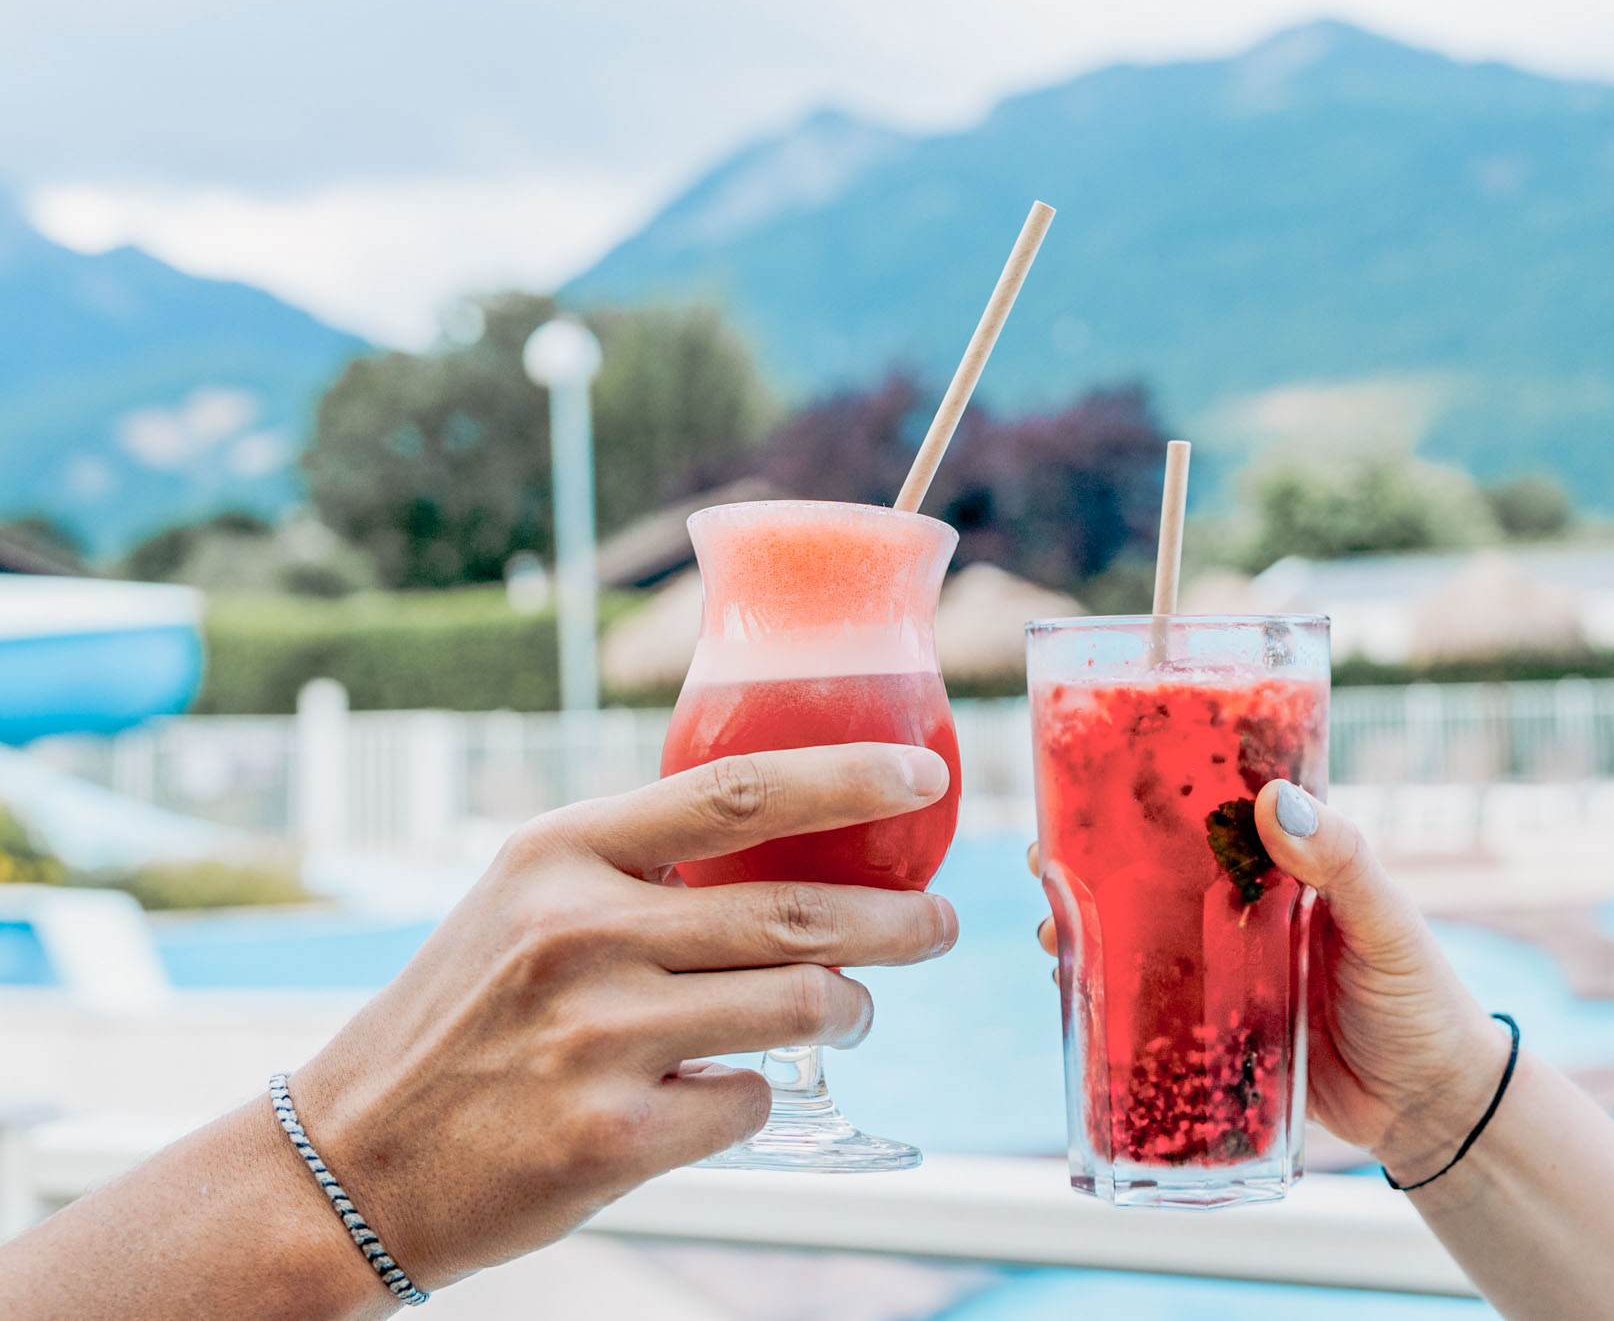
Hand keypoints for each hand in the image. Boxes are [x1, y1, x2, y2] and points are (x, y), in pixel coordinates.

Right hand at [289, 742, 956, 1289]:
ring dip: (850, 1008)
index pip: (736, 792)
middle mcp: (577, 936)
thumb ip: (635, 869)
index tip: (923, 775)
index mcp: (558, 857)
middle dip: (900, 922)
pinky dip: (756, 1097)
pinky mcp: (612, 1139)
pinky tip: (721, 1092)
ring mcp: (596, 1040)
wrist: (351, 1162)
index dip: (847, 778)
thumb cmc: (461, 1019)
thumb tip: (789, 842)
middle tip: (939, 923)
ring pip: (799, 1008)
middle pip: (796, 913)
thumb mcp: (522, 904)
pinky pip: (749, 1104)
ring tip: (852, 1007)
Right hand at [1033, 778, 1505, 1182]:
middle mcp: (1244, 913)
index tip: (1090, 786)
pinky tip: (1073, 993)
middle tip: (1043, 863)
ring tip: (1053, 934)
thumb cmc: (1425, 1002)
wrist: (1433, 1108)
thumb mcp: (1387, 924)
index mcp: (1284, 872)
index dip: (1148, 800)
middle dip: (1093, 867)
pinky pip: (1153, 1011)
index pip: (1207, 818)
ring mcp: (1226, 974)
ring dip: (1088, 931)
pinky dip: (1110, 1000)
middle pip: (1154, 877)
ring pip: (1141, 940)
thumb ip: (1342, 861)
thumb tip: (1274, 798)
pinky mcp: (1215, 1033)